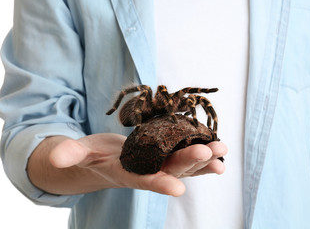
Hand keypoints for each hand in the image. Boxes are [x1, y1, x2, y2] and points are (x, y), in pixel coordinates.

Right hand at [42, 133, 226, 196]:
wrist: (104, 161)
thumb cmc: (91, 157)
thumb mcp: (78, 154)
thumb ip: (70, 155)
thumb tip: (55, 157)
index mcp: (127, 173)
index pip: (143, 180)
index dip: (159, 184)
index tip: (176, 188)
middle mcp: (147, 171)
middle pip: (170, 169)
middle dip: (190, 162)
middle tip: (209, 152)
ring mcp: (159, 165)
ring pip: (184, 165)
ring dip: (204, 159)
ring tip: (222, 151)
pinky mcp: (166, 157)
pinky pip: (186, 157)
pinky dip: (203, 155)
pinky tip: (219, 151)